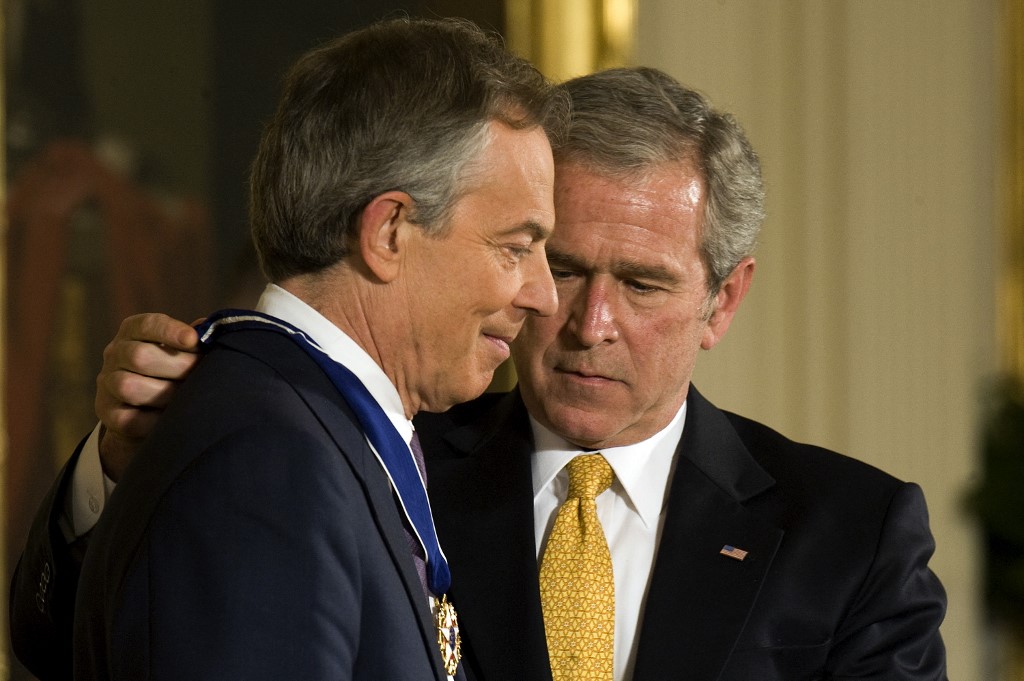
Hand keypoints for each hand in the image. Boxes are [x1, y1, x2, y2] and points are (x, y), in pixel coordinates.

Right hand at [95, 313, 199, 480]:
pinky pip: (129, 419)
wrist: (146, 414)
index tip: (194, 339)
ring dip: (166, 394)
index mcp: (133, 332)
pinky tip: (174, 418)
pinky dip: (156, 420)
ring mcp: (108, 384)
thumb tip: (212, 332)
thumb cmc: (171, 372)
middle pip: (139, 356)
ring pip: (129, 386)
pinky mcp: (108, 414)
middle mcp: (115, 354)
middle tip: (202, 375)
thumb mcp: (179, 351)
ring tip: (189, 397)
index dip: (169, 331)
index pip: (146, 325)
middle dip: (177, 366)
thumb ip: (193, 342)